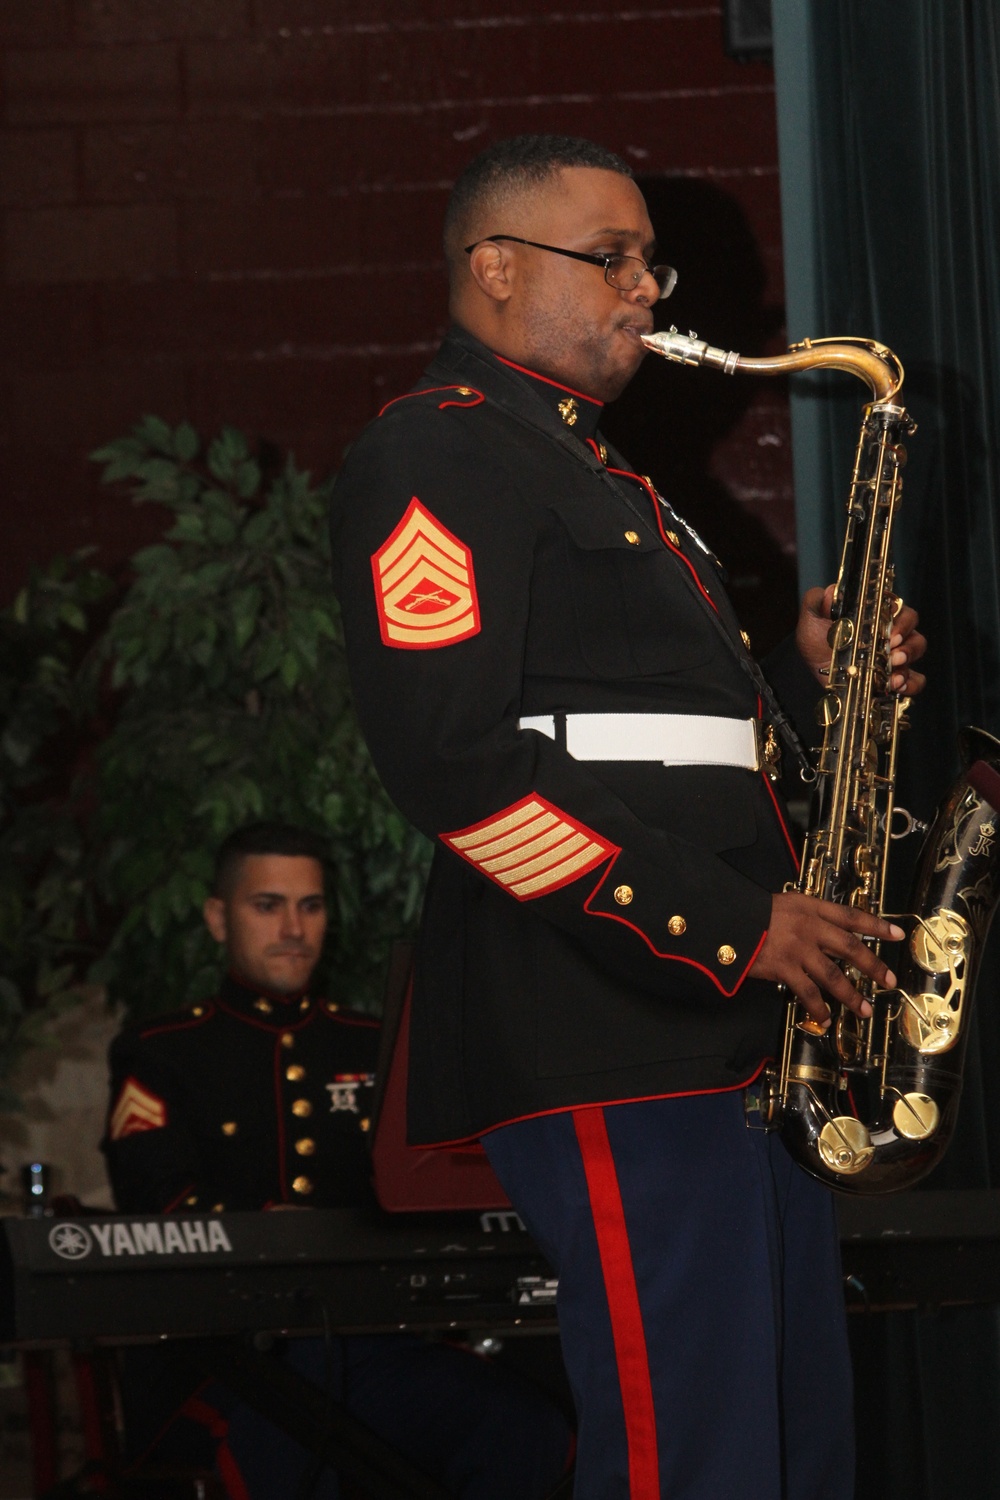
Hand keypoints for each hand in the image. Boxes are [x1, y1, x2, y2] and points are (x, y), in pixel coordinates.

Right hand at [749, 891, 903, 1028]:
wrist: (727, 919)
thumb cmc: (753, 912)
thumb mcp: (785, 904)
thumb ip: (808, 916)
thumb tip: (828, 933)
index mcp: (812, 908)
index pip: (851, 916)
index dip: (876, 926)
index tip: (897, 934)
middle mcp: (810, 928)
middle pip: (851, 948)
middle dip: (873, 966)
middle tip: (888, 981)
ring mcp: (799, 949)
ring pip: (834, 975)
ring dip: (851, 994)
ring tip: (864, 1009)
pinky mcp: (784, 968)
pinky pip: (807, 992)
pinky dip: (818, 1007)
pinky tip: (825, 1017)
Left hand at [796, 585, 926, 694]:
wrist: (816, 673)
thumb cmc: (817, 642)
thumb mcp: (811, 620)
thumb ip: (816, 601)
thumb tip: (830, 591)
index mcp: (876, 614)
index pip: (898, 608)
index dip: (899, 620)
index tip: (890, 634)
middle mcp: (891, 631)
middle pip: (913, 629)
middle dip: (907, 643)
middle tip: (892, 654)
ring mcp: (896, 655)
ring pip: (917, 650)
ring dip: (908, 661)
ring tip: (893, 675)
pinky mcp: (896, 677)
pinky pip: (917, 679)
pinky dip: (911, 683)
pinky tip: (897, 686)